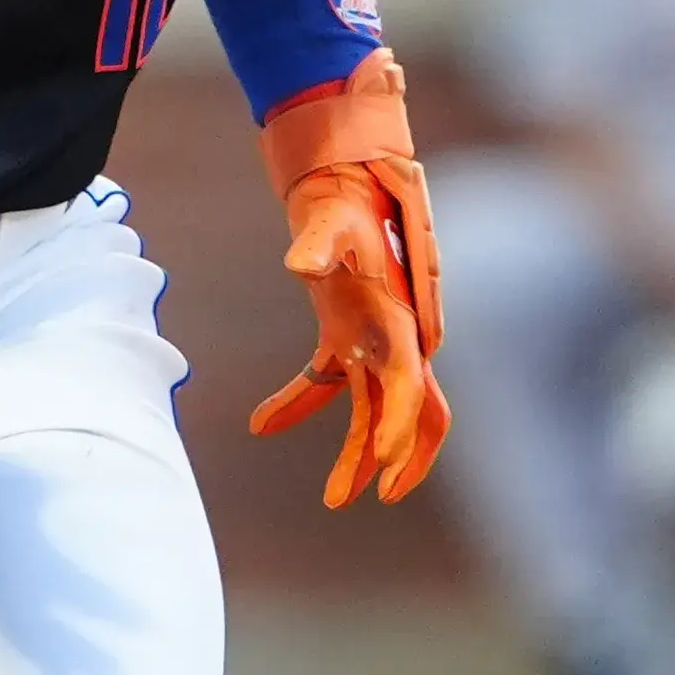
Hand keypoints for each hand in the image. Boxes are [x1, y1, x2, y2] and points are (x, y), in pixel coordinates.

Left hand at [245, 51, 448, 506]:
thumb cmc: (346, 199)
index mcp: (401, 320)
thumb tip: (297, 264)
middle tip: (359, 497)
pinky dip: (299, 404)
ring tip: (334, 497)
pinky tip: (261, 423)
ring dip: (358, 451)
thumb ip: (318, 244)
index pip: (413, 388)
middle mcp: (397, 337)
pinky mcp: (347, 335)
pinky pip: (330, 384)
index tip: (382, 470)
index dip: (400, 429)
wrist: (345, 177)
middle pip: (413, 413)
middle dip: (393, 457)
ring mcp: (374, 340)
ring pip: (376, 409)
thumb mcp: (333, 219)